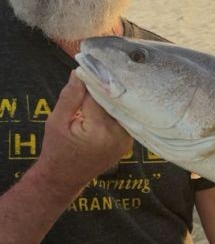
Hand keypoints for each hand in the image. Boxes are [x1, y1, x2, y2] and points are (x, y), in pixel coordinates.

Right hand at [35, 71, 132, 196]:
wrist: (65, 178)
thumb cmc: (57, 150)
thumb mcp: (56, 121)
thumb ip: (70, 96)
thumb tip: (80, 71)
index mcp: (99, 129)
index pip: (101, 93)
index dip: (94, 78)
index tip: (89, 65)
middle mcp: (118, 134)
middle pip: (114, 99)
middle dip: (105, 85)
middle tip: (98, 67)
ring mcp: (126, 139)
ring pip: (121, 107)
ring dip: (111, 96)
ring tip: (101, 82)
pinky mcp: (128, 141)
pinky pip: (123, 117)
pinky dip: (115, 108)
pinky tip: (107, 99)